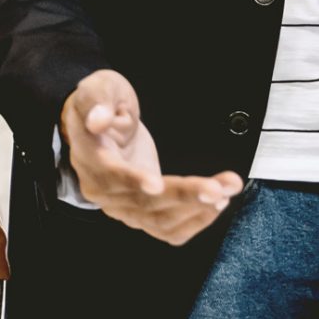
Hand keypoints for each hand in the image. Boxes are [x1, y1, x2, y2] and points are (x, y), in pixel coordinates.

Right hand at [61, 71, 242, 245]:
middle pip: (144, 203)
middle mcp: (103, 191)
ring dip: (198, 209)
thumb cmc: (102, 106)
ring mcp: (122, 207)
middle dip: (185, 195)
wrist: (99, 128)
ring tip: (227, 187)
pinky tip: (216, 204)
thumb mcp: (97, 88)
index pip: (111, 175)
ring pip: (160, 220)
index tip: (156, 184)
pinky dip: (195, 221)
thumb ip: (96, 100)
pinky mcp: (141, 213)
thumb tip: (98, 119)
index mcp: (91, 158)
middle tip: (218, 187)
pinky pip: (168, 230)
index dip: (134, 181)